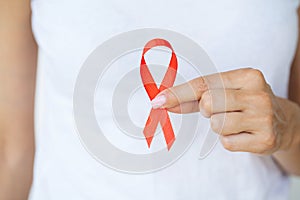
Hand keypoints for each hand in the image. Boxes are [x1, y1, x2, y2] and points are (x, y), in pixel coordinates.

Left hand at [151, 68, 293, 154]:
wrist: (283, 122)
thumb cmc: (245, 103)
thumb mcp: (226, 92)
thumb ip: (193, 97)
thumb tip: (162, 102)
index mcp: (248, 76)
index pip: (204, 84)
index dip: (178, 93)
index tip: (158, 102)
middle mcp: (258, 94)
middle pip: (208, 102)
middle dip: (206, 109)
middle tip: (221, 109)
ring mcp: (264, 118)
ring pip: (216, 124)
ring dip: (218, 126)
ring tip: (235, 121)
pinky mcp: (264, 140)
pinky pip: (227, 143)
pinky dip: (229, 140)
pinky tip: (243, 134)